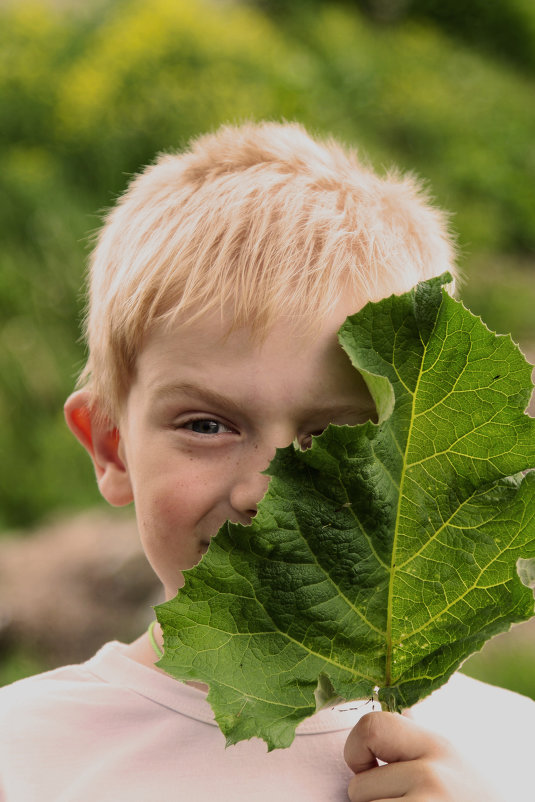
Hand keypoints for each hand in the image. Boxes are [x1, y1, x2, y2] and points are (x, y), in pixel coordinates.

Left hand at [344, 711, 502, 800]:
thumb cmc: (468, 797)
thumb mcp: (447, 759)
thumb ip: (413, 734)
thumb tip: (381, 695)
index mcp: (436, 745)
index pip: (371, 726)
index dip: (356, 749)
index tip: (369, 767)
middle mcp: (432, 774)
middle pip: (359, 785)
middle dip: (372, 800)